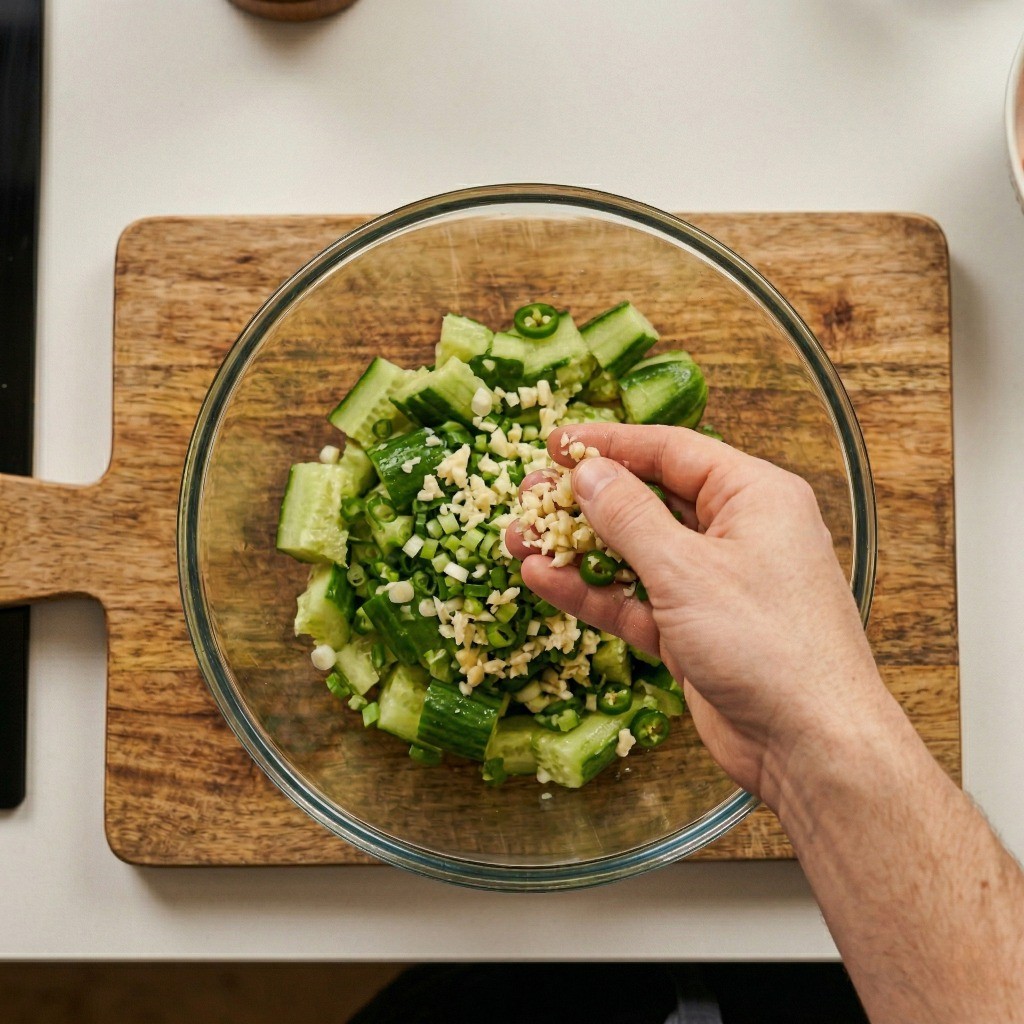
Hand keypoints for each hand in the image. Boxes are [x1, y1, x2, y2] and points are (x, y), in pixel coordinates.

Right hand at [505, 423, 888, 805]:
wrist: (810, 745)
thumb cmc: (767, 642)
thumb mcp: (686, 569)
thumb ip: (630, 516)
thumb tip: (589, 472)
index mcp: (753, 497)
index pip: (672, 452)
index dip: (611, 444)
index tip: (558, 442)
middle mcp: (736, 534)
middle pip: (648, 501)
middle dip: (585, 501)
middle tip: (528, 496)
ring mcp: (714, 586)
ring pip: (635, 555)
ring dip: (577, 550)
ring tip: (519, 541)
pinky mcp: (694, 632)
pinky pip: (637, 600)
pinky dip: (594, 593)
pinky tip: (544, 582)